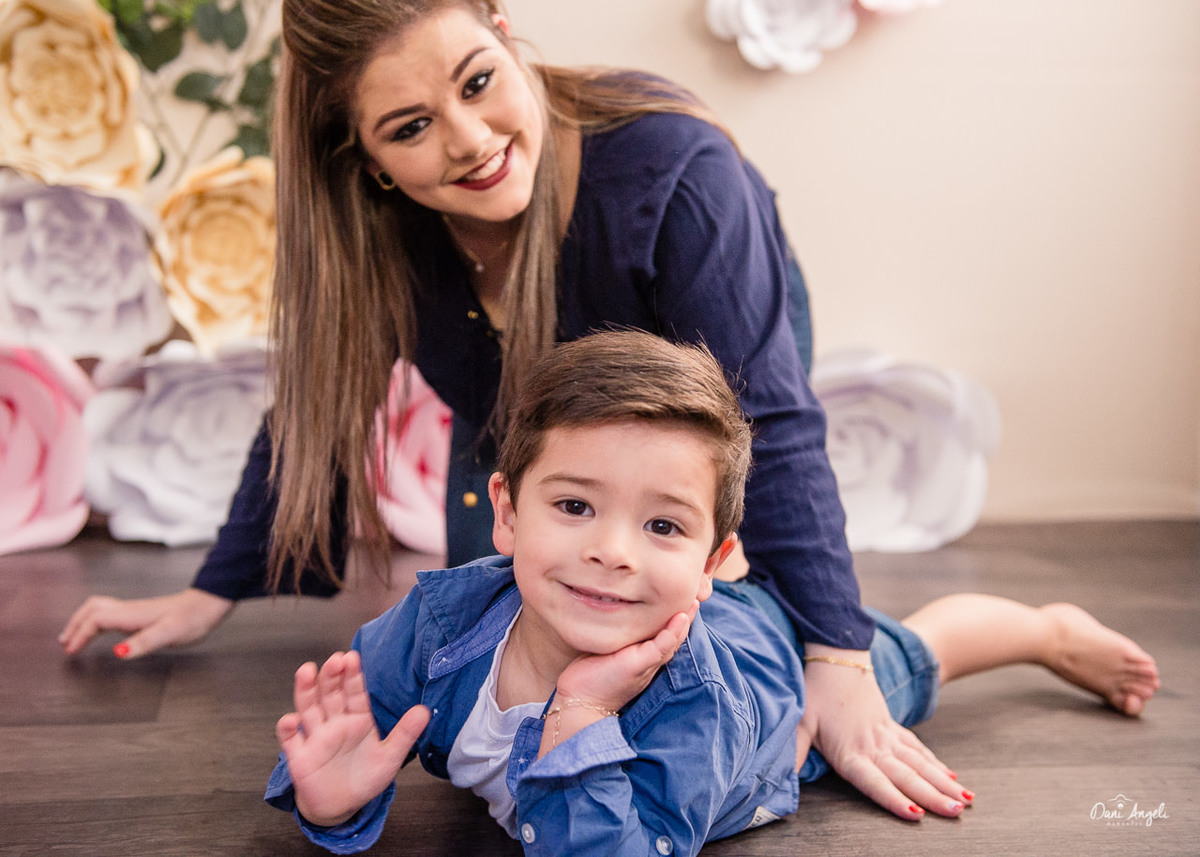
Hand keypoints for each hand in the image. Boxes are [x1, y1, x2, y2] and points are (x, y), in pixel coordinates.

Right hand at [58, 588, 234, 657]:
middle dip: (75, 624)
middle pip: (93, 609)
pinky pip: (112, 613)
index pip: (96, 620)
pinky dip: (97, 622)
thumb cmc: (192, 619)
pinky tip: (101, 632)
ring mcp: (136, 610)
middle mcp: (130, 609)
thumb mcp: (169, 634)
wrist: (208, 604)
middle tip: (65, 642)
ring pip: (100, 608)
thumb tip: (118, 652)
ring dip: (83, 621)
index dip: (80, 634)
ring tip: (73, 637)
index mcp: (132, 614)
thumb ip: (143, 643)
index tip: (71, 651)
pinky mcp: (143, 613)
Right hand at [276, 651, 430, 826]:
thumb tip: (425, 710)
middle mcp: (334, 723)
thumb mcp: (390, 757)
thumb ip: (405, 733)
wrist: (340, 806)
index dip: (352, 676)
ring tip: (307, 672)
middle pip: (330, 695)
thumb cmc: (365, 778)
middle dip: (332, 676)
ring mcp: (316, 738)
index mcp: (357, 719)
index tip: (352, 657)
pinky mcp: (300, 756)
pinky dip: (287, 729)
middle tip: (335, 659)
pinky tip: (291, 720)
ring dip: (306, 690)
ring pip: (308, 709)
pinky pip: (290, 740)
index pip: (354, 693)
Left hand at [540, 601, 697, 756]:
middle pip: (674, 638)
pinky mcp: (639, 666)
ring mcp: (646, 665)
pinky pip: (661, 647)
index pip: (665, 636)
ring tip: (693, 603)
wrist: (579, 702)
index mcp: (643, 659)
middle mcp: (649, 663)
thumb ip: (616, 635)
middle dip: (686, 617)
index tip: (682, 600)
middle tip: (696, 597)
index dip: (675, 620)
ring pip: (672, 641)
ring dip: (684, 622)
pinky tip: (680, 618)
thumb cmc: (589, 676)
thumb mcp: (606, 650)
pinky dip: (672, 632)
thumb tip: (610, 612)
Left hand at [796, 645, 971, 820]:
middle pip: (906, 775)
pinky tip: (951, 776)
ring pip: (919, 763)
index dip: (894, 799)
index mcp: (850, 750)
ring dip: (942, 782)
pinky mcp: (891, 726)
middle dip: (933, 796)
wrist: (836, 654)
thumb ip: (793, 754)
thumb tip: (778, 780)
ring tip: (965, 799)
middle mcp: (873, 745)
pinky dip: (936, 763)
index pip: (875, 781)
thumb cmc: (815, 690)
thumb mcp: (798, 722)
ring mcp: (886, 735)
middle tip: (957, 812)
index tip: (917, 815)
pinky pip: (917, 747)